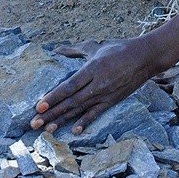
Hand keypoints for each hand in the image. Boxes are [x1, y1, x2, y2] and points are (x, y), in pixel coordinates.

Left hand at [30, 37, 152, 133]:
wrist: (144, 58)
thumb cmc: (119, 49)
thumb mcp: (96, 46)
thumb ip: (76, 49)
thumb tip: (58, 49)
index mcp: (92, 68)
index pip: (69, 86)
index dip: (53, 96)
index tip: (38, 105)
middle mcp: (97, 84)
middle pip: (70, 101)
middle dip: (51, 113)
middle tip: (34, 123)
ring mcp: (105, 94)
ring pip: (80, 109)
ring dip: (62, 120)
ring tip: (47, 130)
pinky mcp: (112, 101)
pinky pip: (96, 113)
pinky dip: (85, 122)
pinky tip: (74, 131)